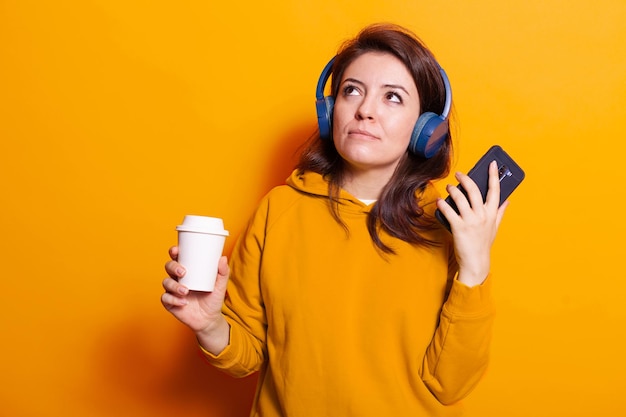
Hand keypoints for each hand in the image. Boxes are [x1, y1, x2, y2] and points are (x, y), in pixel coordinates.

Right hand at [161, 246, 230, 353]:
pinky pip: (165, 299)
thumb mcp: (220, 285)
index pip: (178, 257)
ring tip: (185, 291)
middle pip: (168, 267)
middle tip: (183, 272)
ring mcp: (172, 290)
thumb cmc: (213, 298)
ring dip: (174, 285)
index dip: (174, 252)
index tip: (176, 250)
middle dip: (173, 267)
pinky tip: (183, 302)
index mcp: (188, 270)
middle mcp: (178, 278)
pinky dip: (173, 299)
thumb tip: (222, 258)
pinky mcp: (170, 303)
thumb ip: (223, 272)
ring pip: (166, 282)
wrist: (210, 318)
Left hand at [436, 161, 507, 286]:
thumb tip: (507, 200)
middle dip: (466, 179)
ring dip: (452, 190)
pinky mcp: (459, 227)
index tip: (492, 164)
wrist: (476, 261)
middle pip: (474, 190)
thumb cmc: (484, 244)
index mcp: (492, 213)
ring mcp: (470, 221)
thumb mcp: (495, 228)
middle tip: (459, 174)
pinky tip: (439, 201)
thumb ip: (500, 213)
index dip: (494, 175)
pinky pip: (448, 211)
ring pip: (460, 198)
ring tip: (449, 187)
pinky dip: (442, 204)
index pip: (495, 190)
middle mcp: (482, 215)